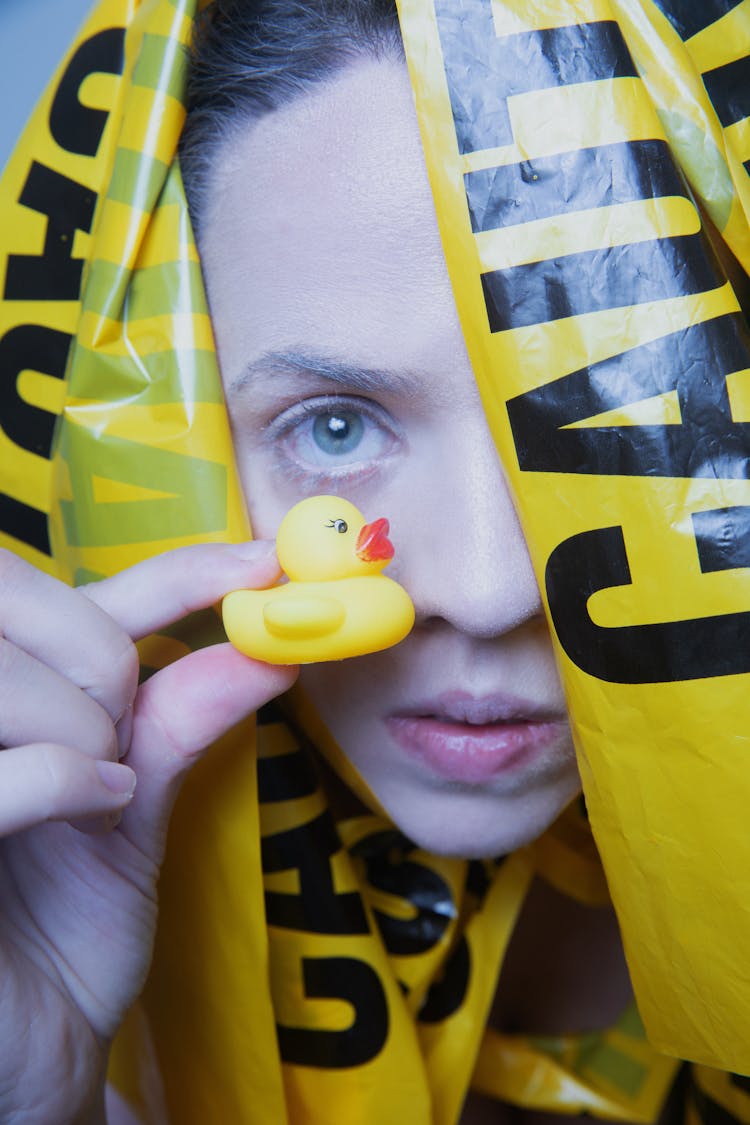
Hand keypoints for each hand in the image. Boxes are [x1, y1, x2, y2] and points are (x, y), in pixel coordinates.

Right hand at [0, 543, 296, 1122]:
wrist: (26, 1049)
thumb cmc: (68, 929)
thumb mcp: (134, 814)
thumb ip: (180, 723)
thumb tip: (269, 645)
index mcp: (5, 691)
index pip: (79, 592)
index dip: (177, 567)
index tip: (265, 564)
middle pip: (34, 607)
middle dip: (109, 664)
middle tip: (126, 741)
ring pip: (18, 678)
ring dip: (90, 733)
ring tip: (99, 792)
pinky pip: (11, 771)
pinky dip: (69, 780)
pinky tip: (91, 813)